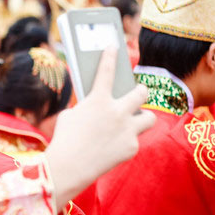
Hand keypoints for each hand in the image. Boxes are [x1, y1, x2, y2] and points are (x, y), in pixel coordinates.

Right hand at [45, 48, 154, 205]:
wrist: (68, 168)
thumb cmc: (64, 140)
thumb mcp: (70, 116)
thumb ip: (88, 108)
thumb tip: (100, 107)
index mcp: (98, 99)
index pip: (107, 70)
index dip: (110, 56)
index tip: (113, 47)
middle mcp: (117, 111)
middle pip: (142, 92)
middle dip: (141, 91)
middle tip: (137, 94)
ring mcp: (127, 130)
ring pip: (149, 118)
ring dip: (142, 118)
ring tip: (134, 122)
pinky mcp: (131, 148)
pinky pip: (134, 141)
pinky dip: (126, 143)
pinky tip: (115, 149)